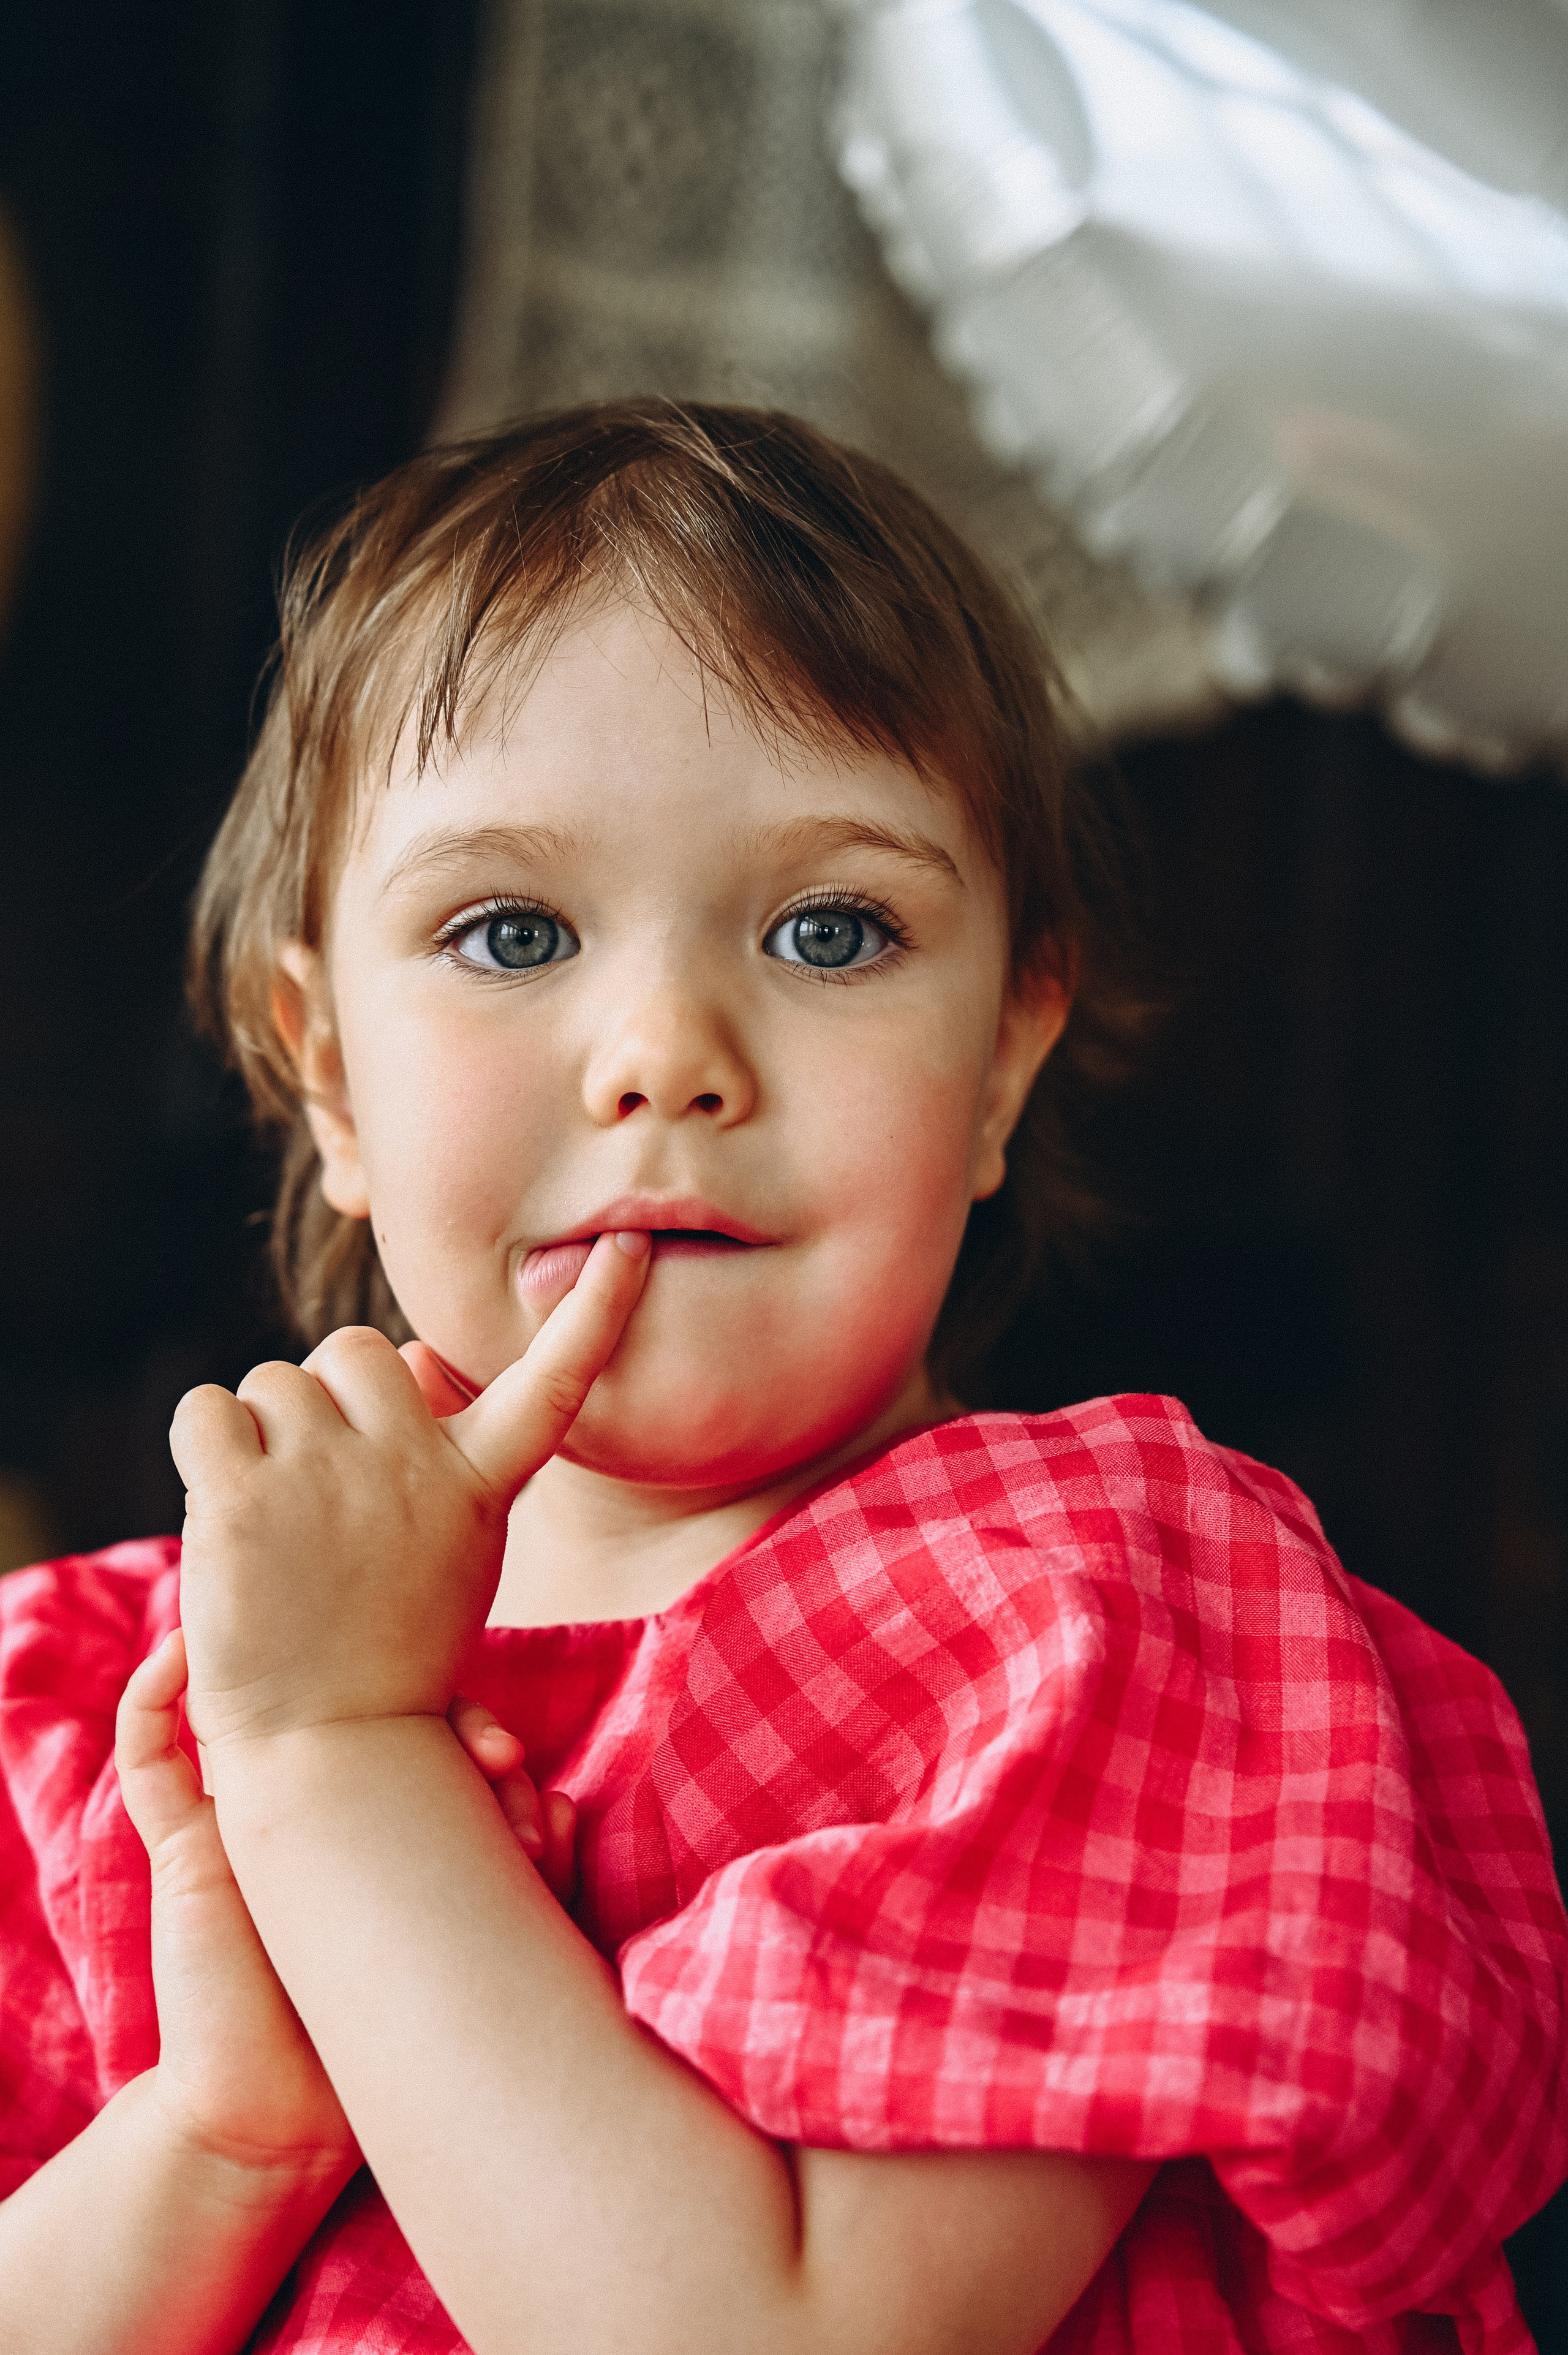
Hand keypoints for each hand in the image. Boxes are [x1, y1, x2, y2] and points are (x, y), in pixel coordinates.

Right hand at [117, 1635, 577, 2169]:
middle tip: (499, 1755)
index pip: (429, 1738)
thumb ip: (513, 1880)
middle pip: (361, 1714)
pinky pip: (150, 1760)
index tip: (528, 1784)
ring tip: (373, 1681)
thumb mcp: (461, 1943)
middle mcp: (314, 1805)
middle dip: (441, 1715)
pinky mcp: (184, 1849)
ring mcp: (246, 1818)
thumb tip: (561, 1805)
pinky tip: (178, 1649)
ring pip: (260, 1714)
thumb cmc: (381, 2033)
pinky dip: (153, 1696)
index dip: (483, 1741)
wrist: (288, 2121)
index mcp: (378, 1819)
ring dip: (305, 1676)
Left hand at [170, 1231, 649, 1753]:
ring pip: (272, 1383)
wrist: (323, 1750)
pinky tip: (224, 1506)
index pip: (554, 1380)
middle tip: (319, 1483)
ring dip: (260, 1435)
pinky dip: (204, 1445)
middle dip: (326, 1400)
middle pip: (353, 1351)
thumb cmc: (385, 1651)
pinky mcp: (242, 1499)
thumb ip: (435, 1457)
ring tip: (276, 1521)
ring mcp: (326, 1477)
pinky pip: (206, 1410)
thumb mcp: (450, 1551)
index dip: (597, 1308)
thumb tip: (401, 1355)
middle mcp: (410, 1465)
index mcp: (475, 1484)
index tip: (625, 1245)